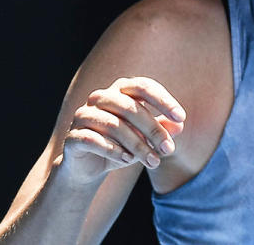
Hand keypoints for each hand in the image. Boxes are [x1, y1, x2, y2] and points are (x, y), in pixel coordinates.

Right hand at [58, 77, 185, 184]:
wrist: (89, 167)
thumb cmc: (122, 145)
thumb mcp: (146, 138)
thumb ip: (161, 128)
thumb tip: (179, 125)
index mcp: (120, 91)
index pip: (143, 86)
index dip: (163, 100)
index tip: (181, 117)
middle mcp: (100, 98)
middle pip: (129, 107)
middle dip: (153, 129)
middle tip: (169, 149)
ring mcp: (83, 116)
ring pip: (113, 125)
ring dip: (137, 145)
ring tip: (153, 161)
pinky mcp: (73, 137)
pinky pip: (93, 140)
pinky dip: (113, 150)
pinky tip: (127, 161)